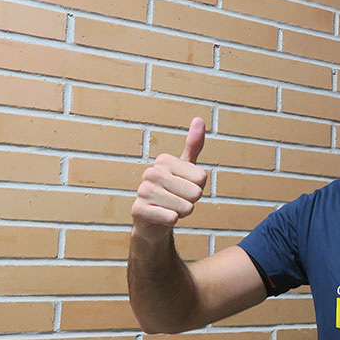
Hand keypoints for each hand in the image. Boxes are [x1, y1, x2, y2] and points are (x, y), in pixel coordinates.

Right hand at [131, 117, 207, 242]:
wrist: (154, 221)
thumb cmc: (174, 193)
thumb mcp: (186, 169)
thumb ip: (194, 145)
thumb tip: (199, 119)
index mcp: (164, 160)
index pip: (202, 177)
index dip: (198, 187)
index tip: (185, 187)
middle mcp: (151, 172)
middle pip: (195, 193)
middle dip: (191, 202)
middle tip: (178, 201)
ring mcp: (143, 191)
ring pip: (185, 207)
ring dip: (183, 212)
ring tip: (171, 209)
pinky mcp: (138, 210)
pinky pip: (171, 218)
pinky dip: (173, 221)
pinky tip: (164, 217)